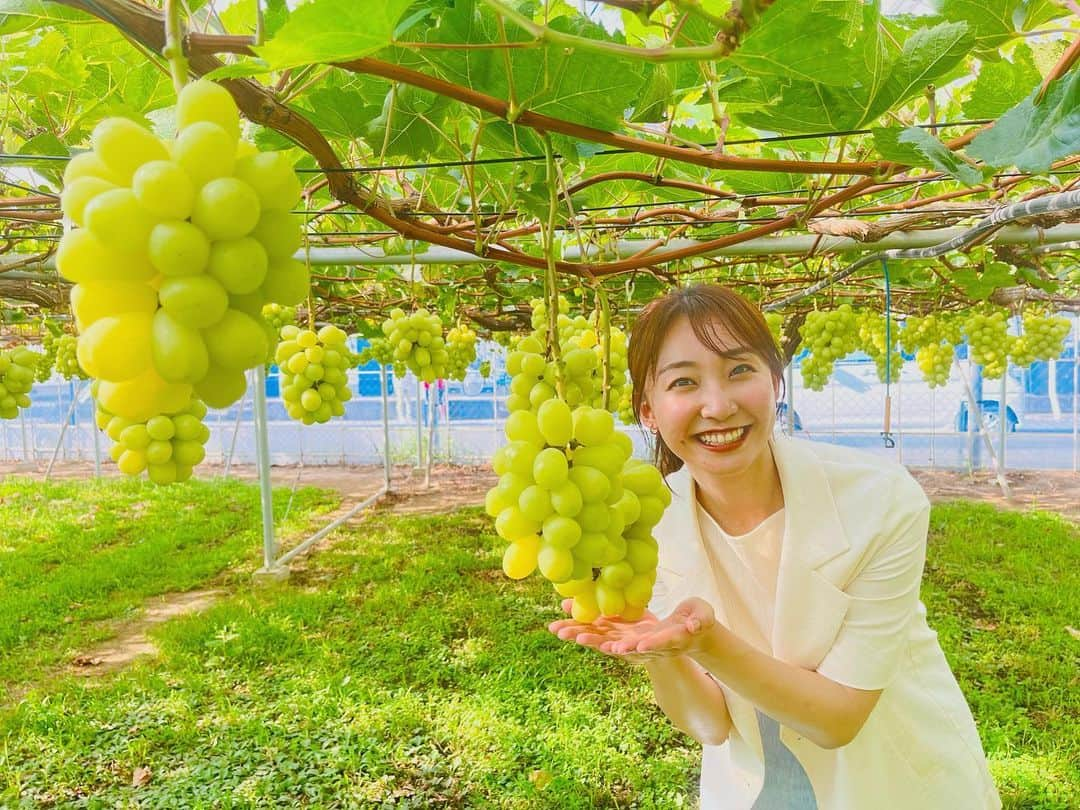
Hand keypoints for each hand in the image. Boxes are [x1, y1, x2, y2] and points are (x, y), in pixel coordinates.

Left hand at [548, 597, 716, 661]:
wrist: (691, 632)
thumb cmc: (699, 621)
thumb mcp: (703, 617)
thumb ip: (700, 620)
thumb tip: (695, 625)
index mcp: (664, 642)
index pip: (647, 645)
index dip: (632, 646)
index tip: (617, 648)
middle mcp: (645, 646)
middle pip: (617, 646)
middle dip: (596, 642)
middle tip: (575, 637)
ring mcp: (633, 641)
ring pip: (604, 639)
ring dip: (582, 635)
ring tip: (559, 631)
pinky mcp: (625, 633)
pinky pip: (602, 630)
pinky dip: (585, 625)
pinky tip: (566, 619)